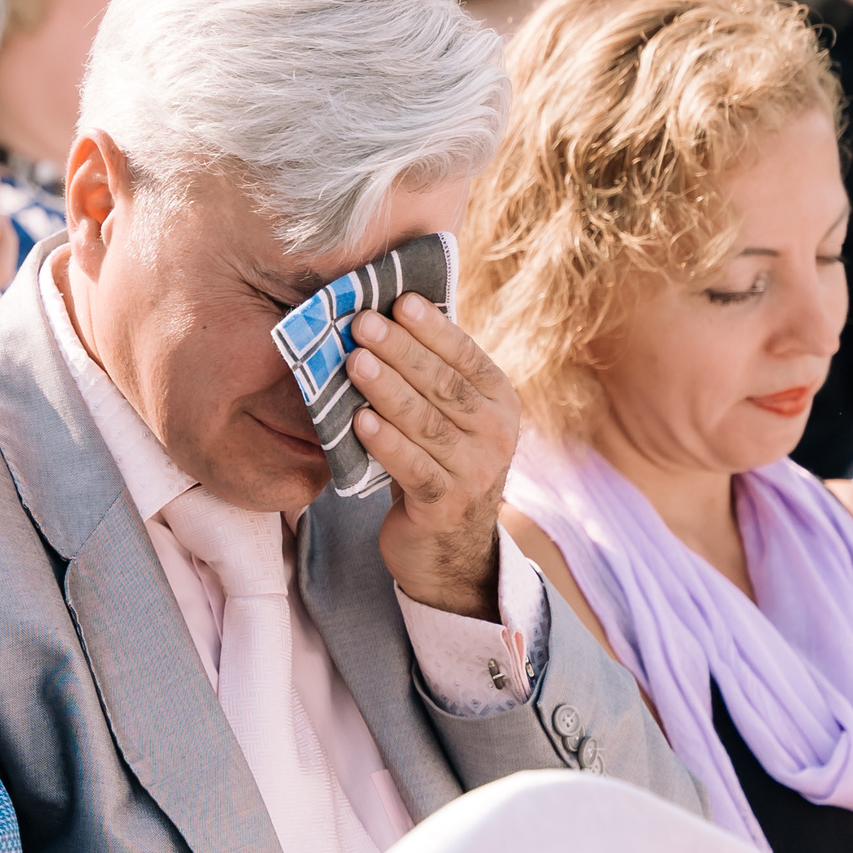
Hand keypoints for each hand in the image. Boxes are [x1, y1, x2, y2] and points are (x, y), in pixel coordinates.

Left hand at [346, 292, 517, 619]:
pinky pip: (413, 468)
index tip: (399, 300)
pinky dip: (386, 443)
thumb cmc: (440, 464)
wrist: (451, 552)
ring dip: (387, 389)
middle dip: (401, 351)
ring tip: (354, 362)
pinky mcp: (446, 506)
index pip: (467, 356)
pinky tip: (359, 421)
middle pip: (444, 385)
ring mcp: (475, 472)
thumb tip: (386, 313)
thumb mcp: (450, 418)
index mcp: (499, 402)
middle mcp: (496, 434)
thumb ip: (433, 375)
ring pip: (426, 423)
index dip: (433, 328)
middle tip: (362, 323)